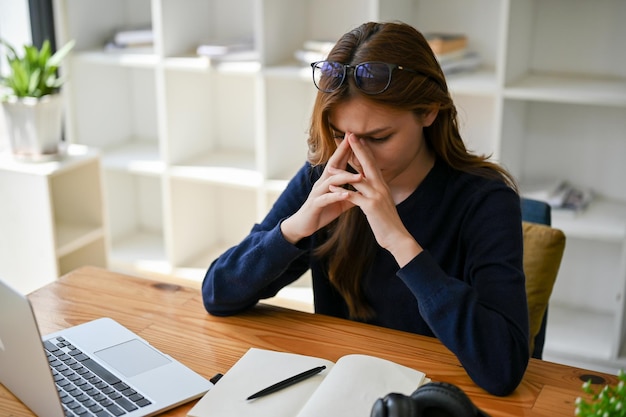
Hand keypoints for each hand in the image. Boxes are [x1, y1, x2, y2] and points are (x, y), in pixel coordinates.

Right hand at [280, 135, 360, 243]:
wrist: (303, 226)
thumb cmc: (322, 211)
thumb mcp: (339, 202)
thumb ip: (351, 194)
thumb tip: (366, 190)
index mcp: (328, 181)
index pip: (338, 161)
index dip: (346, 149)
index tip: (356, 137)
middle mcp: (322, 183)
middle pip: (333, 164)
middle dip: (342, 152)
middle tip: (352, 140)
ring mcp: (317, 193)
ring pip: (331, 182)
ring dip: (346, 177)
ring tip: (360, 175)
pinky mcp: (315, 205)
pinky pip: (326, 199)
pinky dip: (337, 196)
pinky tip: (347, 195)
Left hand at [328, 134, 421, 265]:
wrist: (396, 237)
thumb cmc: (387, 221)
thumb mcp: (382, 202)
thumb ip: (375, 190)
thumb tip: (368, 182)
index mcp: (382, 185)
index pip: (372, 163)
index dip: (364, 150)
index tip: (357, 138)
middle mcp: (381, 187)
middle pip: (368, 164)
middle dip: (358, 149)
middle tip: (350, 135)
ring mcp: (376, 196)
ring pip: (358, 179)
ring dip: (343, 172)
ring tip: (330, 166)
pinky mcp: (371, 207)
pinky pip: (354, 196)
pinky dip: (342, 191)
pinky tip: (330, 188)